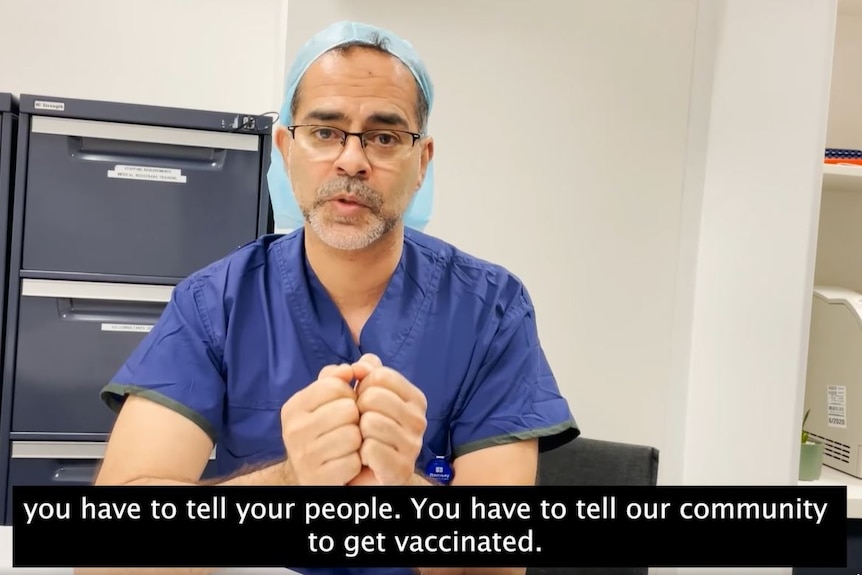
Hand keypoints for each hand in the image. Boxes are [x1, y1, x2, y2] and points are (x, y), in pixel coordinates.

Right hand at [280, 363, 362, 484]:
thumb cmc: (323, 430)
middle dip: (356, 418)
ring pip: (353, 436)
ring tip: (348, 445)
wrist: (308, 475)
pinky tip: (347, 463)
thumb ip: (338, 377)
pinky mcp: (318, 479)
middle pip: (348, 410)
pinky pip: (354, 462)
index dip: (349, 394)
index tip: (344, 405)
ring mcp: (304, 457)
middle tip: (348, 427)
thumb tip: (354, 367)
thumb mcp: (323, 401)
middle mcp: (293, 430)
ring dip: (358, 441)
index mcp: (294, 407)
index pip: (336, 386)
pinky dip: (357, 463)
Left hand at [349, 353, 427, 485]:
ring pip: (370, 423)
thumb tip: (361, 364)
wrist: (368, 473)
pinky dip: (359, 453)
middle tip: (360, 424)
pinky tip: (364, 458)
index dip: (362, 386)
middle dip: (357, 409)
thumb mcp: (361, 394)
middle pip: (373, 397)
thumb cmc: (364, 429)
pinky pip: (370, 449)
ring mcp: (413, 445)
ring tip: (362, 441)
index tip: (362, 401)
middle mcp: (419, 420)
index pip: (380, 374)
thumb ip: (361, 372)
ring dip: (357, 432)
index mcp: (414, 398)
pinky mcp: (401, 468)